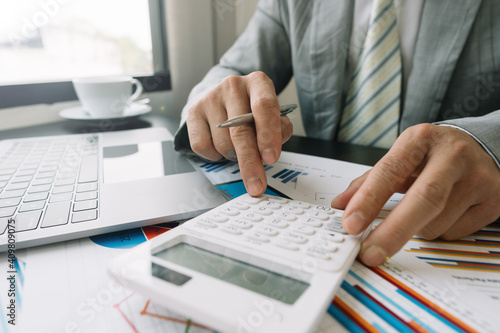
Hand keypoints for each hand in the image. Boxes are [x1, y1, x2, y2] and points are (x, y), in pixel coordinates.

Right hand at [187, 71, 292, 195]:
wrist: (223, 99)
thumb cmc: (252, 110)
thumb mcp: (273, 115)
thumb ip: (280, 131)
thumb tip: (270, 152)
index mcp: (258, 83)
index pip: (264, 107)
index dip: (268, 135)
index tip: (270, 158)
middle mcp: (233, 85)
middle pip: (241, 131)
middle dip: (250, 162)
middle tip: (256, 184)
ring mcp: (211, 97)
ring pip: (223, 143)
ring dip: (233, 156)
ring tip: (239, 149)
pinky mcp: (193, 111)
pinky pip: (203, 146)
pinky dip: (215, 155)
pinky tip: (221, 146)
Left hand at [332, 124, 499, 265]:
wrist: (482, 146)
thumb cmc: (433, 153)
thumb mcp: (401, 156)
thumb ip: (369, 181)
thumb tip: (341, 205)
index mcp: (421, 139)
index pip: (390, 172)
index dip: (368, 200)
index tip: (351, 223)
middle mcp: (453, 156)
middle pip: (423, 200)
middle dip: (393, 231)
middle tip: (370, 252)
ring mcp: (478, 179)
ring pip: (436, 224)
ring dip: (417, 228)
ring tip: (422, 207)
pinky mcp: (494, 201)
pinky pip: (454, 233)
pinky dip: (439, 230)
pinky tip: (446, 210)